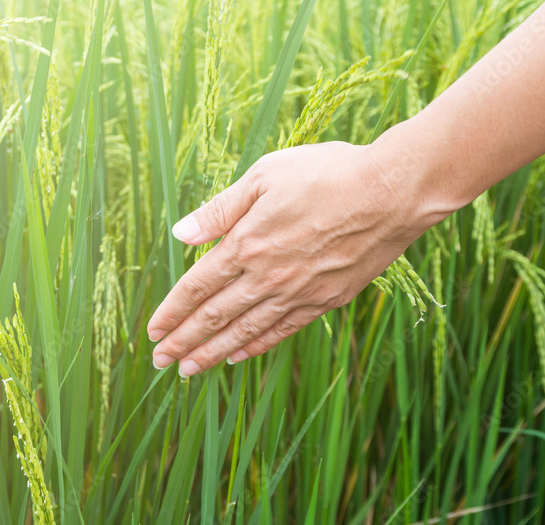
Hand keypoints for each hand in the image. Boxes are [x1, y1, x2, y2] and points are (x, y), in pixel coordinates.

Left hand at [146, 140, 444, 376]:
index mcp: (247, 243)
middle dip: (184, 342)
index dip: (172, 311)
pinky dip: (256, 346)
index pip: (197, 286)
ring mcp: (299, 292)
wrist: (391, 192)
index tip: (153, 330)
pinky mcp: (327, 299)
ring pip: (246, 331)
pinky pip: (283, 330)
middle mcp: (268, 276)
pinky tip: (238, 356)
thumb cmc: (327, 173)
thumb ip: (220, 210)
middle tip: (159, 361)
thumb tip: (180, 233)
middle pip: (215, 316)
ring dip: (213, 353)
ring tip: (189, 371)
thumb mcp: (264, 176)